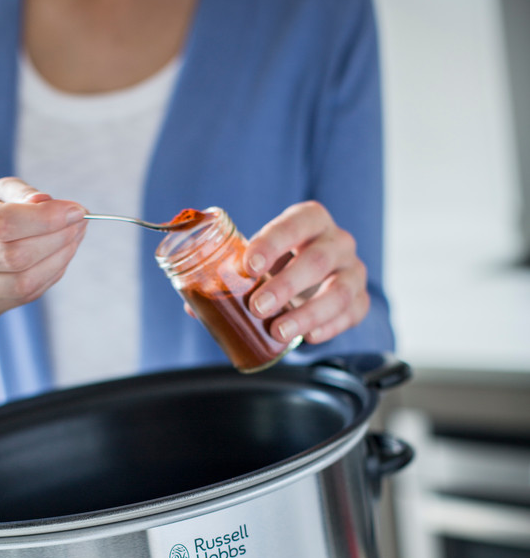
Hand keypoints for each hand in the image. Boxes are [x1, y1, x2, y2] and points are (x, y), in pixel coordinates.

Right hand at [0, 176, 86, 319]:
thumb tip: (49, 204)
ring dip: (59, 260)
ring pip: (23, 282)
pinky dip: (50, 276)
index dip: (46, 219)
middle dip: (57, 239)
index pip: (3, 223)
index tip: (76, 211)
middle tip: (80, 225)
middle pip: (15, 256)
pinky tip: (58, 258)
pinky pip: (25, 296)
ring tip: (74, 239)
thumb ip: (22, 194)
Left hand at [244, 201, 369, 344]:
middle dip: (286, 285)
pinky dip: (329, 328)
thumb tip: (197, 303)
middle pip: (318, 260)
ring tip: (278, 331)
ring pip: (339, 292)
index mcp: (311, 220)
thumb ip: (234, 273)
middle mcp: (338, 242)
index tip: (249, 266)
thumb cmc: (281, 264)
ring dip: (307, 314)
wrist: (314, 280)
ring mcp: (353, 271)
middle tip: (257, 307)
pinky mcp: (360, 300)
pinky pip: (351, 314)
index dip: (272, 244)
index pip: (296, 223)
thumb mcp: (261, 259)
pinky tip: (308, 338)